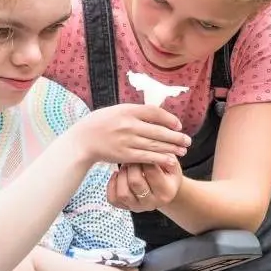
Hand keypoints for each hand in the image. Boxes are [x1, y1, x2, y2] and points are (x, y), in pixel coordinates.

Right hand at [61, 104, 190, 167]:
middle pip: (159, 130)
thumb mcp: (116, 110)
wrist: (83, 140)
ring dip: (172, 148)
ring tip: (183, 150)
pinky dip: (160, 159)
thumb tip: (155, 114)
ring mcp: (127, 140)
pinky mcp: (124, 154)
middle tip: (188, 140)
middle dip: (176, 136)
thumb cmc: (100, 123)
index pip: (155, 112)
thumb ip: (134, 112)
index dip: (169, 118)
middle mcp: (129, 124)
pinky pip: (146, 157)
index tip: (178, 124)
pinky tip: (170, 160)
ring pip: (155, 144)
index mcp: (127, 110)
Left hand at [108, 157, 182, 212]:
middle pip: (135, 182)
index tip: (143, 151)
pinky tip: (118, 175)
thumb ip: (165, 155)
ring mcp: (137, 207)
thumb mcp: (171, 162)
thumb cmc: (167, 172)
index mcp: (166, 191)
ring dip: (121, 176)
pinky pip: (112, 199)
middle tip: (133, 157)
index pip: (151, 172)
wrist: (164, 190)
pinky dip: (112, 185)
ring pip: (122, 193)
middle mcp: (152, 203)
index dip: (145, 157)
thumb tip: (154, 143)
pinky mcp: (125, 207)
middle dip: (131, 166)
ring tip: (125, 167)